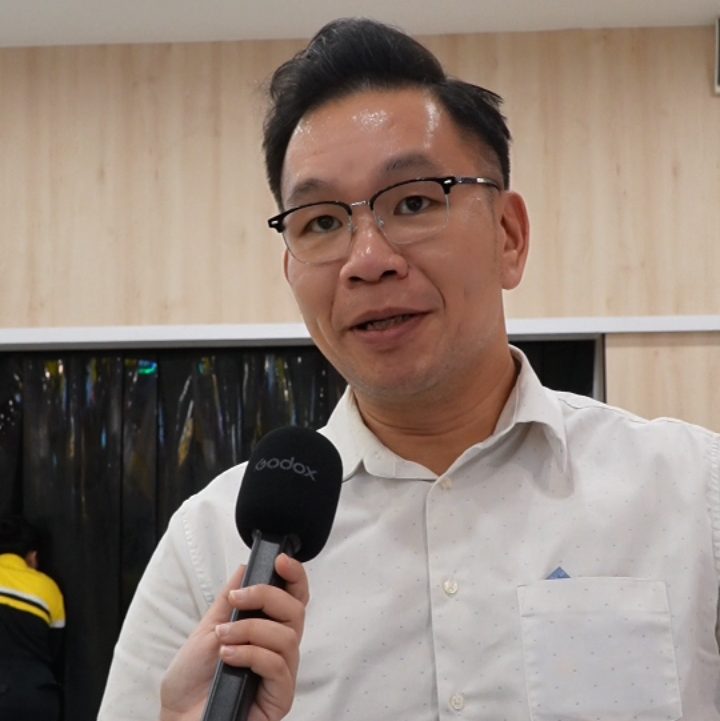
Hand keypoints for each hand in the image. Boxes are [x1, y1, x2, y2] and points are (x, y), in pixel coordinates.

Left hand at [160, 554, 308, 720]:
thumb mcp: (207, 630)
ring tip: (223, 639)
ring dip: (251, 630)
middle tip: (239, 599)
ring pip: (287, 636)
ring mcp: (281, 674)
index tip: (280, 560)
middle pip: (297, 610)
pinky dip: (252, 654)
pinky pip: (278, 665)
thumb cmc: (191, 682)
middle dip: (267, 595)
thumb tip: (246, 567)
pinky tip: (229, 657)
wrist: (178, 720)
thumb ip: (229, 601)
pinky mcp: (280, 698)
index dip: (294, 576)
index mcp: (267, 631)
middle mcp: (279, 650)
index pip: (293, 599)